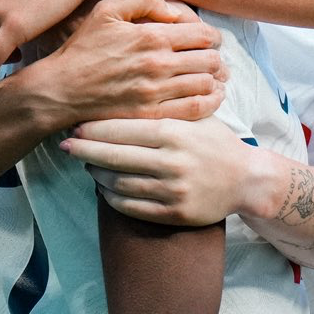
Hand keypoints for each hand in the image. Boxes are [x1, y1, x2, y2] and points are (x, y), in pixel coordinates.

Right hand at [20, 0, 226, 130]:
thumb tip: (175, 10)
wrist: (61, 89)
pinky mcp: (151, 114)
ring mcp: (156, 91)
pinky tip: (210, 98)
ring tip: (214, 78)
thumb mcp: (106, 11)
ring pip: (207, 85)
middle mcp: (158, 64)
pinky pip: (195, 110)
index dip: (213, 37)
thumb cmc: (83, 48)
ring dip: (216, 81)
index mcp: (151, 36)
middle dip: (216, 59)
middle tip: (214, 60)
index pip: (204, 35)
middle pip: (211, 60)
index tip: (210, 40)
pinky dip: (210, 103)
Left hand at [64, 115, 256, 225]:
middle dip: (84, 150)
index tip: (76, 127)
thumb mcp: (195, 118)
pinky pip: (130, 207)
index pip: (120, 130)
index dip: (92, 129)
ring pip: (117, 184)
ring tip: (87, 165)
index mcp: (174, 132)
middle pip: (112, 157)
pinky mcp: (174, 213)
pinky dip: (111, 197)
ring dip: (96, 175)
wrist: (247, 179)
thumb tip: (117, 100)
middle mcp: (172, 161)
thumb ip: (162, 110)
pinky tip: (104, 188)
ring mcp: (172, 190)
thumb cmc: (216, 143)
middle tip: (66, 145)